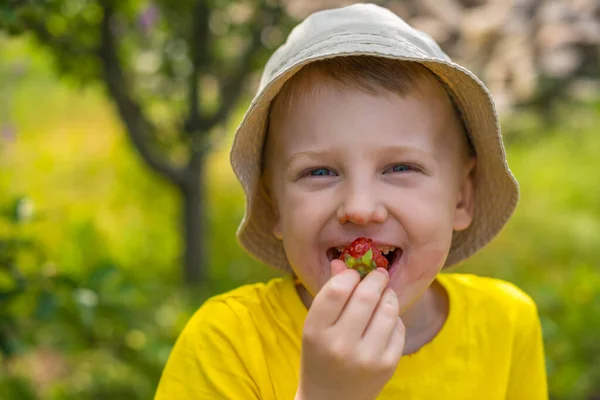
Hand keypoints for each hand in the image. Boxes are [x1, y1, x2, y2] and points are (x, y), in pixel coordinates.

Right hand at [295, 260, 404, 399]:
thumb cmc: (321, 354)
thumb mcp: (316, 325)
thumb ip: (330, 293)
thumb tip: (343, 261)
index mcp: (316, 331)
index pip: (338, 290)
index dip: (350, 275)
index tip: (354, 274)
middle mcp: (340, 345)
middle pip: (366, 296)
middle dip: (375, 279)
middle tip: (378, 274)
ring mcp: (366, 357)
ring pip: (388, 309)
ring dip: (388, 295)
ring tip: (384, 294)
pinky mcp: (387, 365)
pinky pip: (398, 327)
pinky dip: (394, 318)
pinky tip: (385, 319)